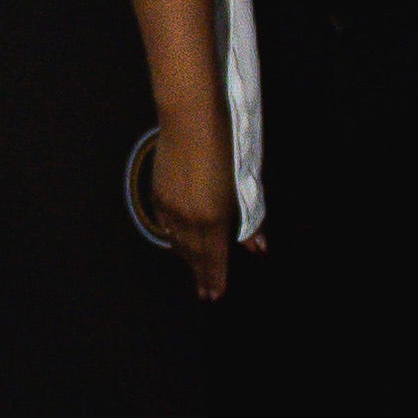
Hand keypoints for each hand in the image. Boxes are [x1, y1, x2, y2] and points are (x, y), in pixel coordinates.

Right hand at [141, 119, 242, 301]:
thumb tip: (258, 246)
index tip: (215, 295)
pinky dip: (174, 238)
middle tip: (205, 293)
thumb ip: (250, 219)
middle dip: (202, 275)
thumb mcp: (242, 186)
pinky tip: (177, 242)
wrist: (188, 121)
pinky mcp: (158, 194)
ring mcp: (170, 208)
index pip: (214, 259)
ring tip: (195, 271)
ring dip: (188, 258)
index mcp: (212, 220)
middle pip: (195, 256)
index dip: (216, 278)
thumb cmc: (223, 149)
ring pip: (178, 242)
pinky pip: (166, 226)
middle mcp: (188, 220)